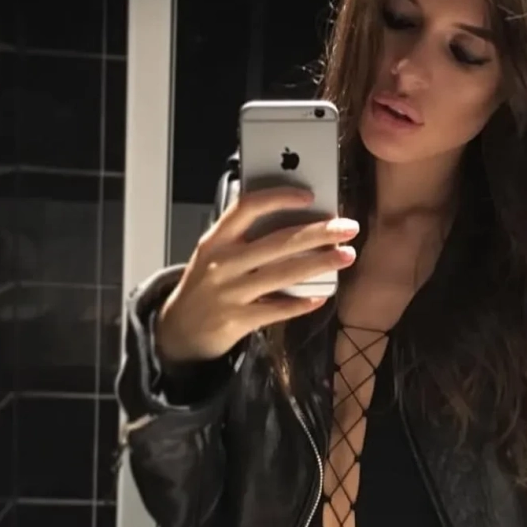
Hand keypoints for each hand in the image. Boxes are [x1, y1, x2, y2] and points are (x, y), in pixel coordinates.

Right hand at [156, 187, 358, 364]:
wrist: (179, 330)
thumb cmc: (205, 285)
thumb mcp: (213, 254)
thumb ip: (244, 238)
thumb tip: (296, 222)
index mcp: (216, 240)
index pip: (247, 207)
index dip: (279, 198)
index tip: (310, 196)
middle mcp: (222, 263)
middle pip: (277, 241)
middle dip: (318, 232)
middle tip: (348, 228)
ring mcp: (229, 292)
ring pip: (283, 274)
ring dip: (319, 264)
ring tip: (346, 256)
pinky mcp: (237, 320)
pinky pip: (276, 310)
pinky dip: (300, 303)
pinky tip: (321, 297)